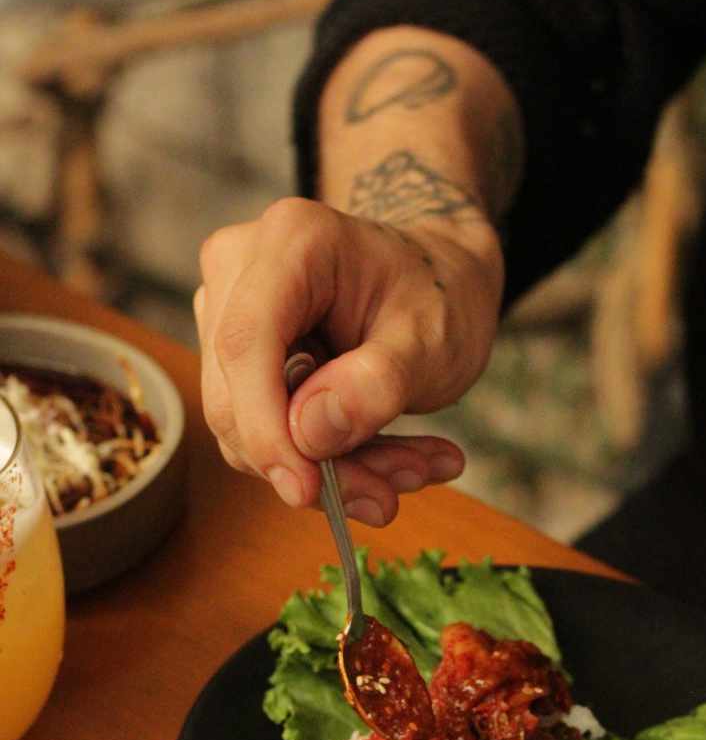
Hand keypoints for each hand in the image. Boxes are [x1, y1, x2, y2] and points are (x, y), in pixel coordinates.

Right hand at [194, 196, 503, 523]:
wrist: (441, 281)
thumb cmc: (440, 295)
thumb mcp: (434, 340)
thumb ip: (376, 384)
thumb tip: (308, 435)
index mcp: (291, 242)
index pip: (246, 343)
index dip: (265, 427)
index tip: (305, 490)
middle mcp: (241, 269)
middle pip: (238, 397)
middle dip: (311, 463)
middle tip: (388, 497)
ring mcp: (230, 312)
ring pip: (249, 428)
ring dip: (331, 470)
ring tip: (412, 470)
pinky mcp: (239, 357)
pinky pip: (265, 431)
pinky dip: (328, 461)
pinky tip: (391, 460)